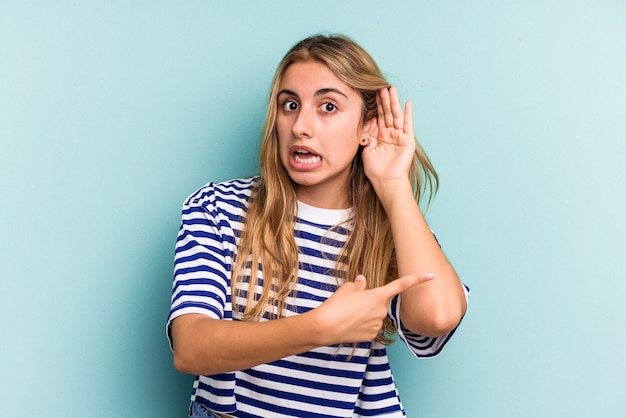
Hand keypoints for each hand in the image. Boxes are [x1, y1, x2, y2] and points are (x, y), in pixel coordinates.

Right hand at [314, 272, 434, 344]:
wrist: (326, 327)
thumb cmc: (336, 305)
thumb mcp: (347, 289)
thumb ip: (359, 285)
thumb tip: (363, 281)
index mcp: (378, 296)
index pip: (401, 285)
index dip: (417, 279)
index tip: (431, 275)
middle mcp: (382, 311)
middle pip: (380, 302)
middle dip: (370, 301)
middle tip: (352, 303)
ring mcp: (378, 325)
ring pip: (374, 316)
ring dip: (365, 314)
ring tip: (348, 314)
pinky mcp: (371, 337)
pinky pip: (370, 327)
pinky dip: (361, 325)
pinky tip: (350, 325)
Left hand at [362, 87, 415, 185]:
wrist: (386, 181)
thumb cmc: (375, 170)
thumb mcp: (367, 150)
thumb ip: (367, 136)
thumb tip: (366, 123)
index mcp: (380, 136)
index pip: (378, 117)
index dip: (376, 106)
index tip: (372, 93)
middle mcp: (390, 134)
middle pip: (387, 113)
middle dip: (384, 100)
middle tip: (381, 87)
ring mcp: (399, 136)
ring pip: (396, 116)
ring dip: (393, 103)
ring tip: (391, 90)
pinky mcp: (407, 140)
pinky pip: (408, 125)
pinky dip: (408, 114)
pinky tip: (407, 103)